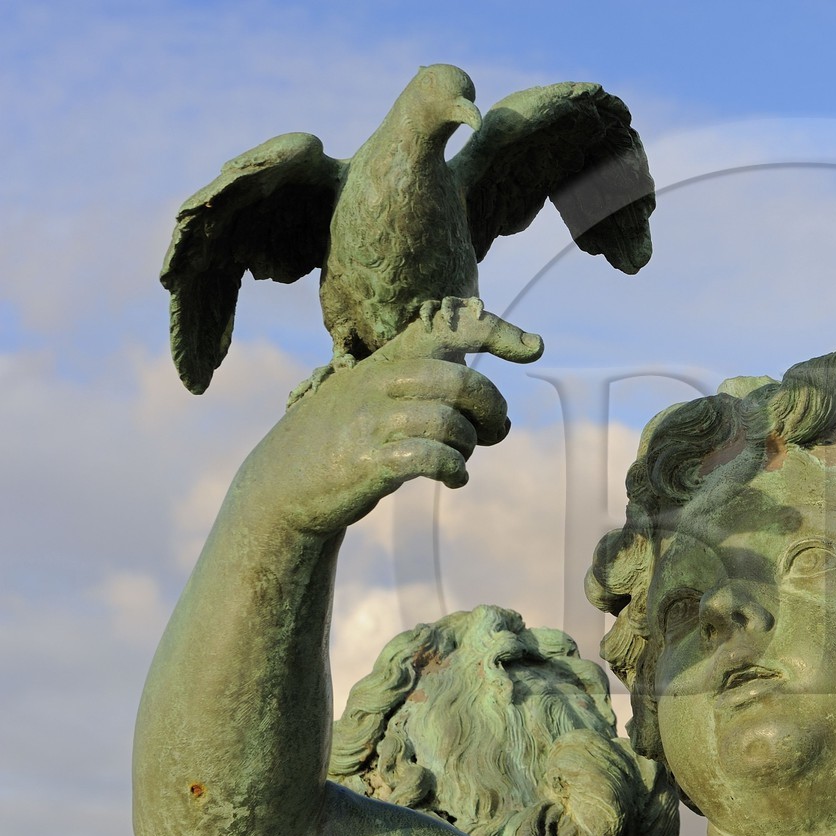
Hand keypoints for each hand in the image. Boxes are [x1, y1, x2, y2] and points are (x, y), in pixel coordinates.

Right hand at [234, 297, 538, 537]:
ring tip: (460, 461)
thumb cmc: (345, 440)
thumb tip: (501, 419)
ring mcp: (371, 421)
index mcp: (388, 361)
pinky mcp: (366, 462)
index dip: (495, 332)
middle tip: (494, 432)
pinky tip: (454, 478)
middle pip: (461, 382)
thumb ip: (432, 395)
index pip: (448, 331)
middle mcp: (380, 383)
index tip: (534, 347)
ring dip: (468, 445)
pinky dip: (453, 469)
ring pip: (449, 421)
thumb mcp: (379, 400)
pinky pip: (428, 457)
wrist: (281, 484)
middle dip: (491, 410)